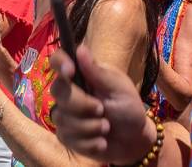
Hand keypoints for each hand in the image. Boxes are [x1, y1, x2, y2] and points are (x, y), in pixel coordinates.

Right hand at [50, 45, 154, 164]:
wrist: (134, 139)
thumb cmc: (128, 108)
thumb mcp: (119, 88)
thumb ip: (98, 72)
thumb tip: (80, 49)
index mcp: (80, 74)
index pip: (58, 60)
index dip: (59, 63)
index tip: (70, 71)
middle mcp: (68, 91)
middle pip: (58, 91)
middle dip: (82, 105)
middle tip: (102, 110)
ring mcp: (64, 113)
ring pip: (63, 118)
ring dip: (90, 127)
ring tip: (106, 128)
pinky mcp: (65, 134)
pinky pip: (68, 137)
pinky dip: (89, 142)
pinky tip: (101, 141)